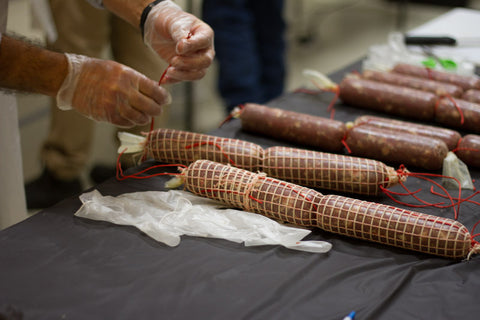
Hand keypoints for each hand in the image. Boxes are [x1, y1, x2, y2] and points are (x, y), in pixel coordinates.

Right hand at [56, 54, 170, 127]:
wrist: (73, 79)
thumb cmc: (100, 72)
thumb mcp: (121, 70)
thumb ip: (138, 81)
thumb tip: (157, 93)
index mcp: (130, 76)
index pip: (155, 91)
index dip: (164, 97)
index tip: (165, 100)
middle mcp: (124, 91)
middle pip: (151, 107)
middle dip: (157, 110)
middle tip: (156, 109)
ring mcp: (116, 105)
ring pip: (141, 118)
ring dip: (145, 118)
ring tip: (144, 114)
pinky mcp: (108, 115)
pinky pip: (127, 123)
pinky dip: (132, 121)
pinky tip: (131, 117)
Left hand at [143, 1, 214, 83]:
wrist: (158, 27)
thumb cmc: (170, 21)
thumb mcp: (174, 23)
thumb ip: (179, 33)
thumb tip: (182, 46)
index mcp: (205, 34)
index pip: (204, 42)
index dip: (192, 46)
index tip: (178, 47)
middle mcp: (204, 50)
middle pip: (205, 62)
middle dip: (189, 64)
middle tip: (173, 61)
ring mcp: (196, 61)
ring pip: (198, 74)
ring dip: (183, 75)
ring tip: (168, 71)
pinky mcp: (185, 69)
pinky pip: (184, 79)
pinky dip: (174, 80)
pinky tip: (164, 79)